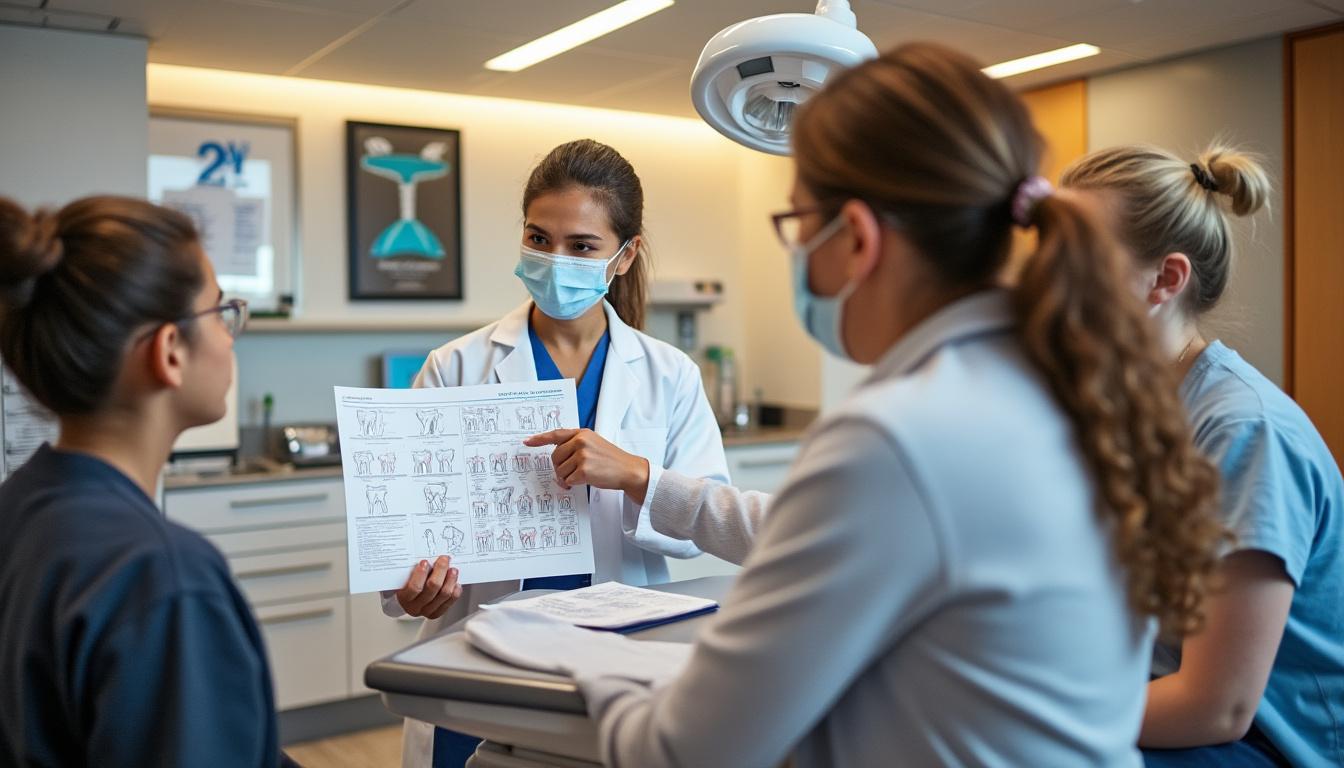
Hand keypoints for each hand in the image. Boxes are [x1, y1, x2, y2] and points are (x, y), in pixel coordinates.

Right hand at [395, 555, 461, 618]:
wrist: (408, 599)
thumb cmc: (407, 584)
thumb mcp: (404, 577)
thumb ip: (412, 569)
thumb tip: (428, 556)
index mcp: (405, 598)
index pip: (414, 587)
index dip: (421, 574)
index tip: (425, 562)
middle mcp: (416, 607)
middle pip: (432, 588)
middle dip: (440, 570)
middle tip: (444, 559)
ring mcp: (427, 611)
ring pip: (444, 594)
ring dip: (450, 579)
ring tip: (453, 570)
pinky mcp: (438, 612)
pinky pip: (450, 601)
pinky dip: (455, 590)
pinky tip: (455, 582)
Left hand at [523, 428, 650, 502]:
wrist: (628, 470)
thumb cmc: (611, 459)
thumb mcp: (594, 443)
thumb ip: (576, 444)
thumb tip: (557, 456)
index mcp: (582, 433)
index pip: (556, 434)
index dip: (540, 438)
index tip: (527, 441)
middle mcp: (581, 442)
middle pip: (555, 457)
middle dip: (560, 467)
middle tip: (571, 472)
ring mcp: (582, 456)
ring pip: (560, 470)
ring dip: (567, 477)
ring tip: (582, 475)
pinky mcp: (584, 470)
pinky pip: (567, 480)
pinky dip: (573, 484)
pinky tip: (584, 481)